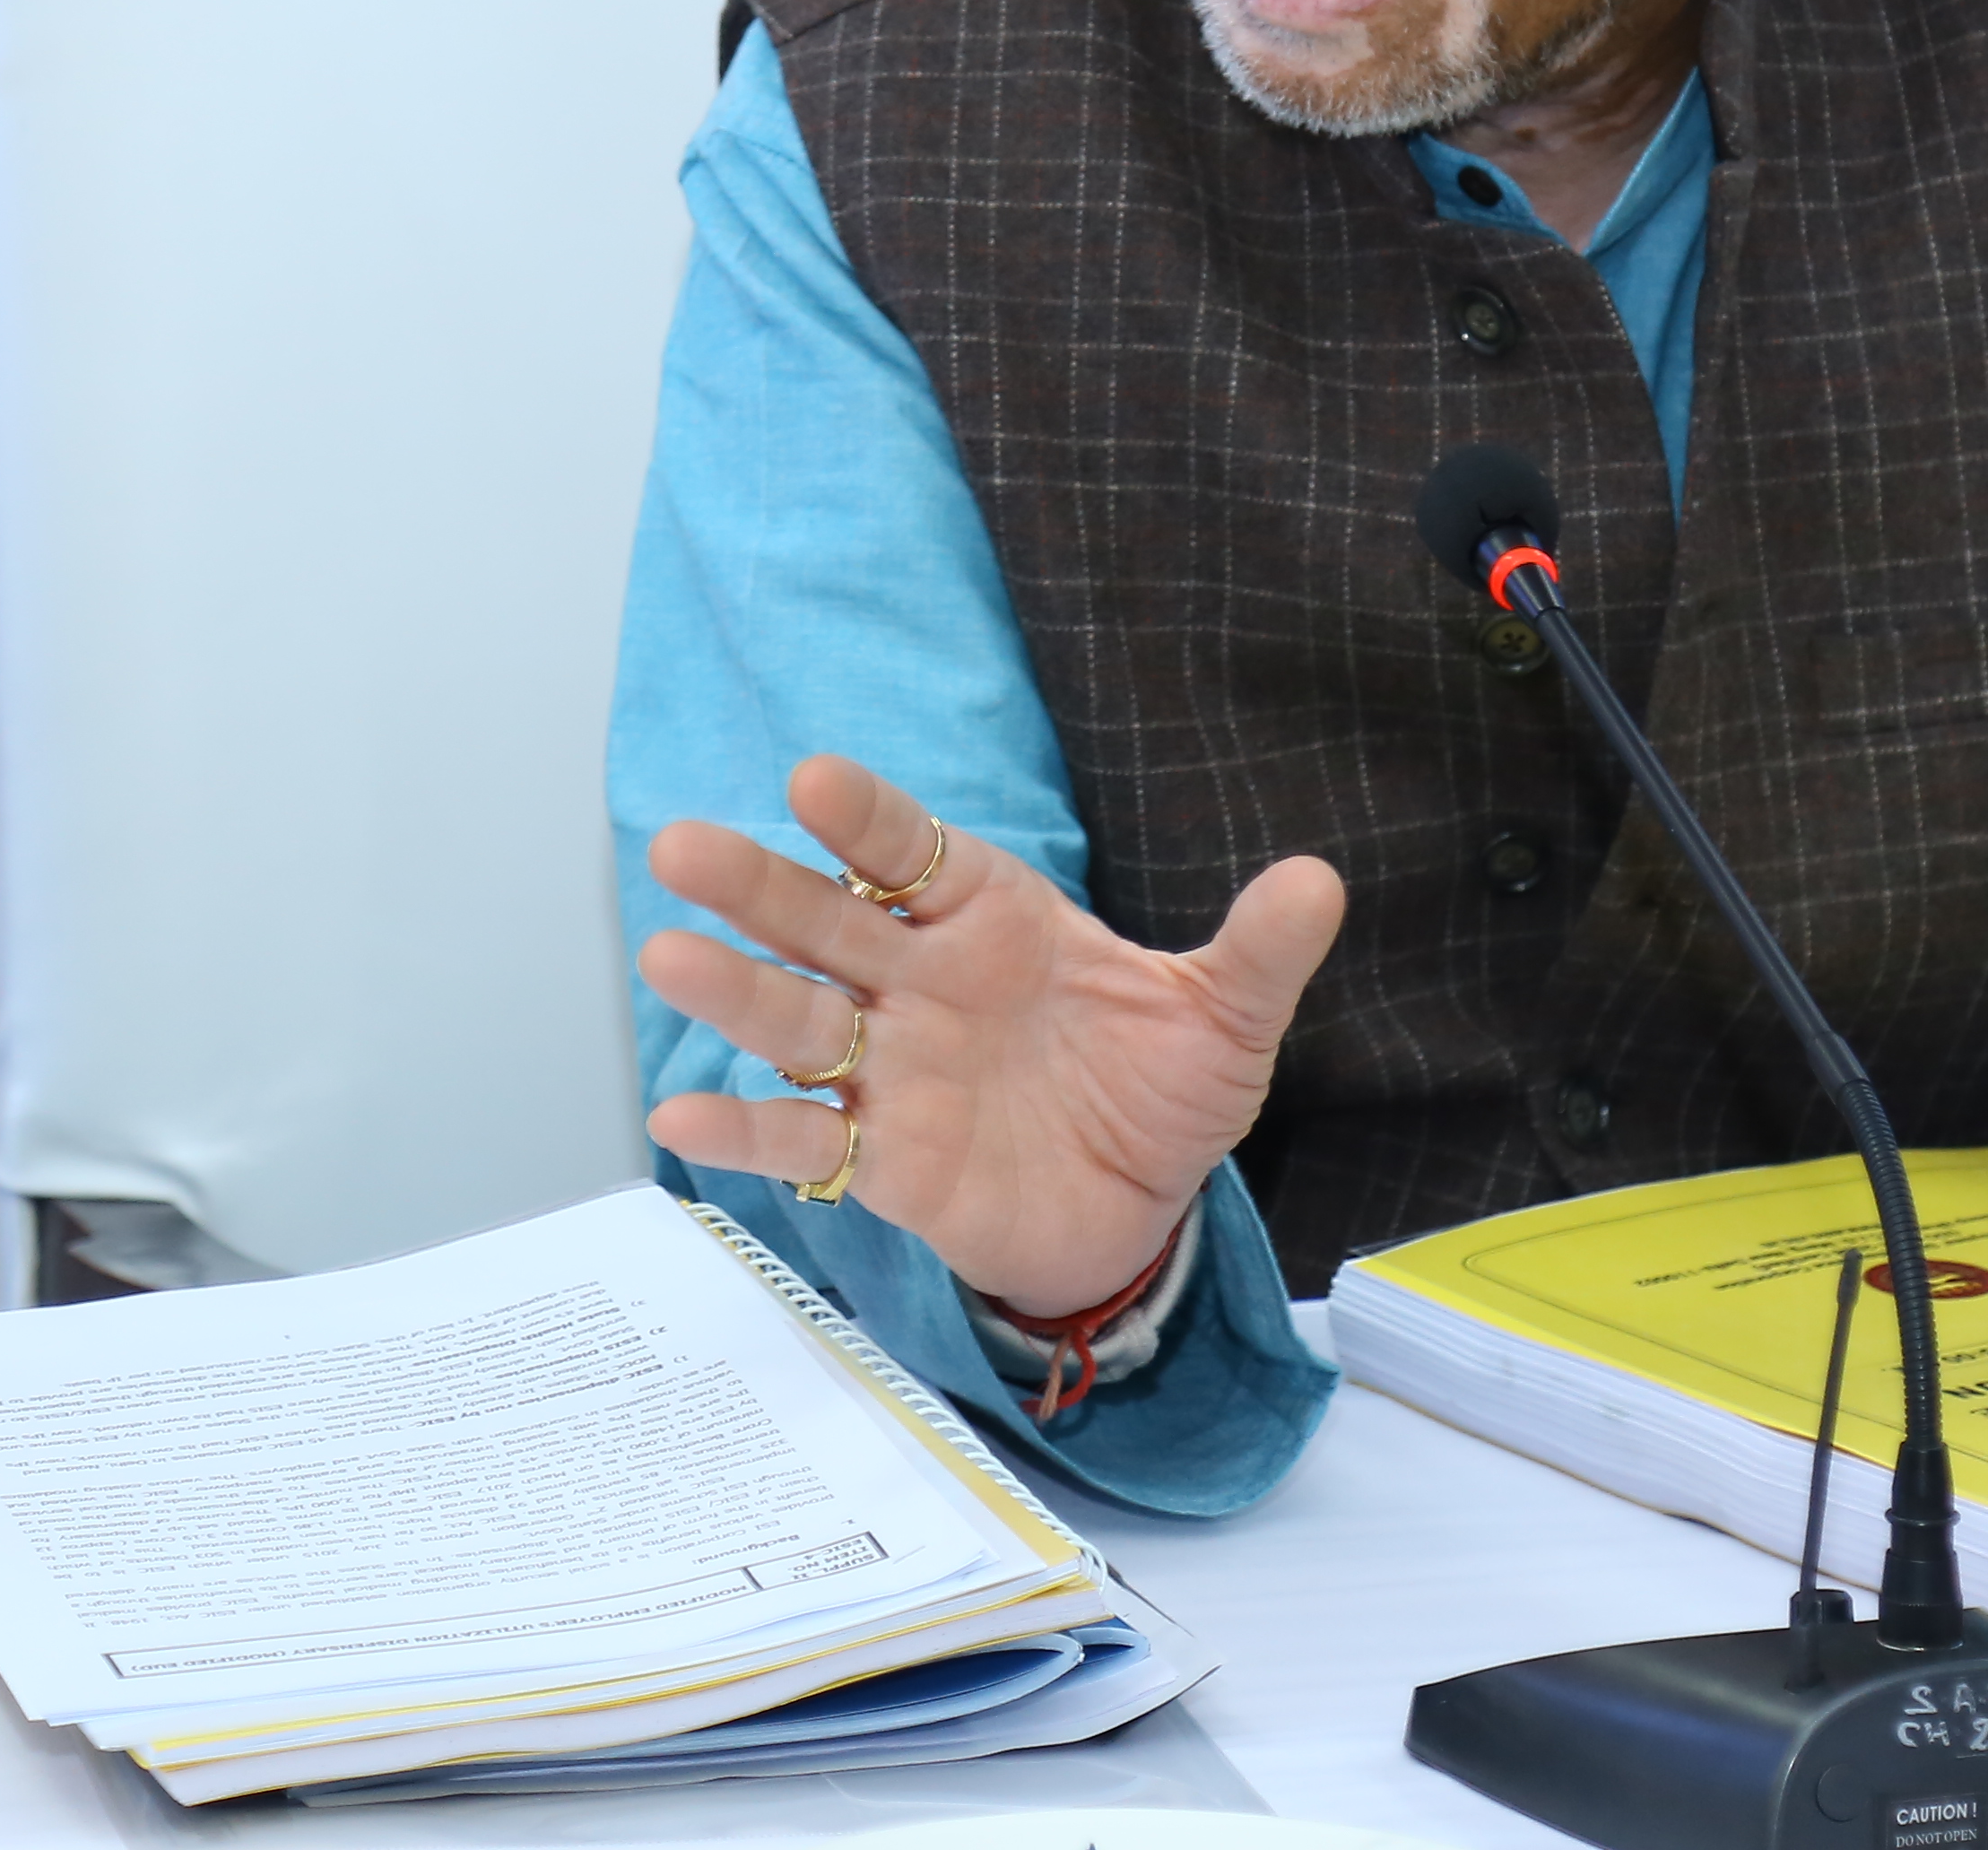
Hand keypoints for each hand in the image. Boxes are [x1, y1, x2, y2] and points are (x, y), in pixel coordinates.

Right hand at [636, 753, 1345, 1320]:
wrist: (1139, 1206)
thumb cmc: (1159, 1088)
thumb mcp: (1226, 1018)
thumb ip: (1258, 950)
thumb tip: (1321, 879)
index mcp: (993, 919)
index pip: (914, 852)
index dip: (866, 819)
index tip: (814, 781)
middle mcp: (921, 982)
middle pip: (824, 923)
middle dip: (757, 887)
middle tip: (682, 845)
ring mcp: (891, 1068)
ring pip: (795, 1021)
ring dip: (731, 993)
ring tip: (666, 955)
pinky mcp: (881, 1159)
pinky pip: (801, 1142)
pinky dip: (744, 1135)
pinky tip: (681, 1120)